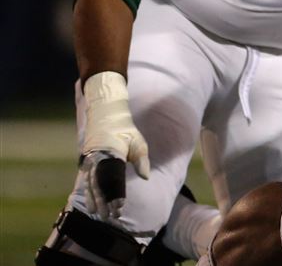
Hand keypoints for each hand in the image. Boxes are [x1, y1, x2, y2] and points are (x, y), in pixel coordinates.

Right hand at [80, 72, 149, 220]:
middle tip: (111, 217)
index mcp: (110, 152)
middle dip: (105, 202)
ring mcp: (89, 160)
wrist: (105, 114)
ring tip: (99, 215)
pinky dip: (89, 193)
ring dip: (96, 201)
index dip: (116, 194)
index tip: (120, 207)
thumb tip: (145, 177)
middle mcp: (97, 158)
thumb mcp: (138, 141)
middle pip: (100, 185)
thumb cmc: (125, 129)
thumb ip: (142, 159)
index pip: (113, 179)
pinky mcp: (86, 162)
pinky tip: (91, 205)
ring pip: (91, 185)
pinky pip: (87, 181)